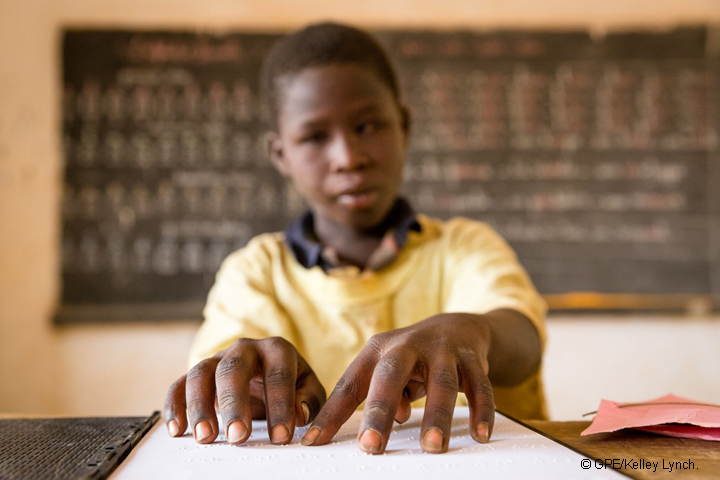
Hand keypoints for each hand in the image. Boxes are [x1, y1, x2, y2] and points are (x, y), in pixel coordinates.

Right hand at [164, 336, 325, 444]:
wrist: (269, 371)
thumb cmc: (291, 383)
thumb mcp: (308, 389)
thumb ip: (308, 400)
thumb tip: (299, 413)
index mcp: (277, 349)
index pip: (278, 375)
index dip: (280, 406)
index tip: (281, 436)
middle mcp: (245, 348)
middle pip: (234, 369)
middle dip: (235, 404)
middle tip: (238, 437)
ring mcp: (219, 358)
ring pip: (201, 374)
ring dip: (200, 406)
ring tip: (205, 438)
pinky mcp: (200, 373)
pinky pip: (180, 384)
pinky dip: (175, 406)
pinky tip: (177, 430)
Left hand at [300, 313, 494, 453]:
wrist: (457, 327)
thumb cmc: (413, 358)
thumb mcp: (388, 371)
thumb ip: (379, 395)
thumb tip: (389, 420)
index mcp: (378, 351)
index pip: (350, 385)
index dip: (331, 414)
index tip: (314, 442)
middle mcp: (407, 346)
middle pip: (390, 376)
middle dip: (379, 412)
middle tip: (371, 447)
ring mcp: (441, 350)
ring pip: (440, 383)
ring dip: (436, 415)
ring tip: (431, 447)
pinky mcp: (471, 358)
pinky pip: (479, 386)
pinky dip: (481, 411)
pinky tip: (479, 435)